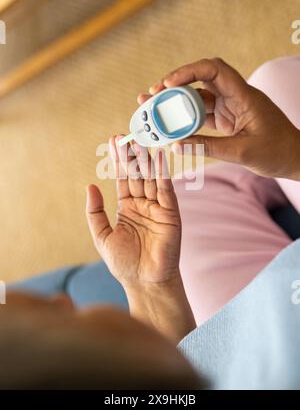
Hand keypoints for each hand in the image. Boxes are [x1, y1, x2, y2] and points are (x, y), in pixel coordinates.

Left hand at [86, 136, 180, 286]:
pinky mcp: (171, 214)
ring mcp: (158, 208)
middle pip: (137, 175)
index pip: (123, 179)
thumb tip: (90, 186)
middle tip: (126, 135)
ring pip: (152, 178)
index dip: (118, 161)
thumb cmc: (124, 264)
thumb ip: (95, 212)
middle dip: (131, 155)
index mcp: (128, 208)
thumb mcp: (102, 236)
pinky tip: (159, 157)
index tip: (113, 142)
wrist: (146, 283)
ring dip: (146, 159)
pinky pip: (167, 190)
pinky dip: (163, 173)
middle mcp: (144, 204)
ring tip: (139, 140)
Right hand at [138, 58, 299, 179]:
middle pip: (200, 80)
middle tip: (151, 94)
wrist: (294, 158)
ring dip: (176, 102)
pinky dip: (185, 119)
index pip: (214, 70)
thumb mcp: (242, 152)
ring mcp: (229, 107)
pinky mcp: (226, 118)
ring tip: (152, 107)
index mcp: (243, 96)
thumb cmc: (277, 152)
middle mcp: (234, 96)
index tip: (167, 84)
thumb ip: (208, 148)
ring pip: (198, 98)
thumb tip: (175, 145)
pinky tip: (170, 125)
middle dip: (174, 85)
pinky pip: (201, 114)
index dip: (188, 71)